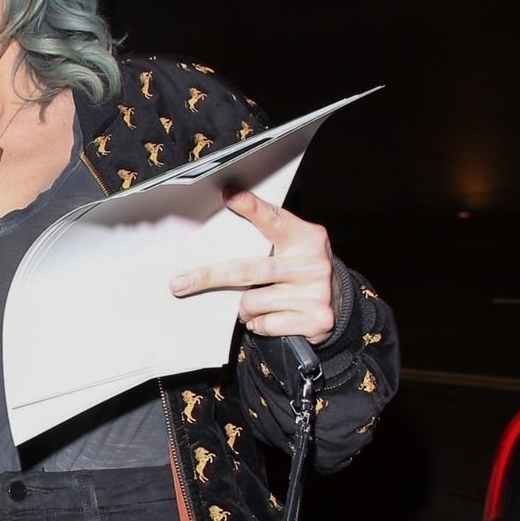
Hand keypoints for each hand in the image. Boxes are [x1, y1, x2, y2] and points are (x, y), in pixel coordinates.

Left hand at [170, 187, 336, 344]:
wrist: (339, 303)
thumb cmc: (302, 270)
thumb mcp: (293, 245)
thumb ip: (268, 228)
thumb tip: (230, 197)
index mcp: (305, 237)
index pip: (273, 219)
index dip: (251, 207)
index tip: (230, 196)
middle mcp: (311, 263)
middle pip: (247, 270)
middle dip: (208, 277)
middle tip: (180, 283)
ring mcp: (315, 292)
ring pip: (250, 302)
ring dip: (245, 309)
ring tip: (260, 303)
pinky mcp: (315, 320)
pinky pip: (264, 324)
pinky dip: (260, 324)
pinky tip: (273, 317)